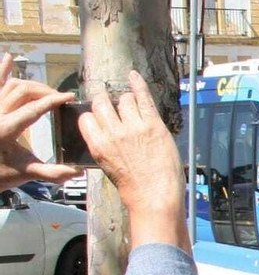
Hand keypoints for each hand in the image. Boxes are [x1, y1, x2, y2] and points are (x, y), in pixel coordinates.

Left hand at [0, 53, 81, 191]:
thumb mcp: (25, 174)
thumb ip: (52, 172)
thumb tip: (78, 171)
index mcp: (6, 129)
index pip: (34, 108)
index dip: (54, 100)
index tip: (69, 97)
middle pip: (24, 90)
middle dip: (45, 91)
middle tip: (60, 99)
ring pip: (12, 84)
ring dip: (31, 84)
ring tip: (46, 91)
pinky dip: (2, 70)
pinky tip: (9, 58)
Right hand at [77, 70, 187, 250]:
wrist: (155, 198)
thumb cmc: (134, 187)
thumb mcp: (108, 166)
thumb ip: (104, 145)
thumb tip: (105, 130)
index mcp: (98, 145)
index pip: (87, 117)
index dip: (94, 116)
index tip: (100, 116)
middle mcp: (113, 133)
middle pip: (103, 103)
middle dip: (107, 103)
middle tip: (115, 108)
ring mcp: (134, 128)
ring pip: (124, 100)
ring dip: (128, 102)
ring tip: (134, 110)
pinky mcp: (154, 126)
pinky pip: (143, 98)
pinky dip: (138, 84)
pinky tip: (134, 75)